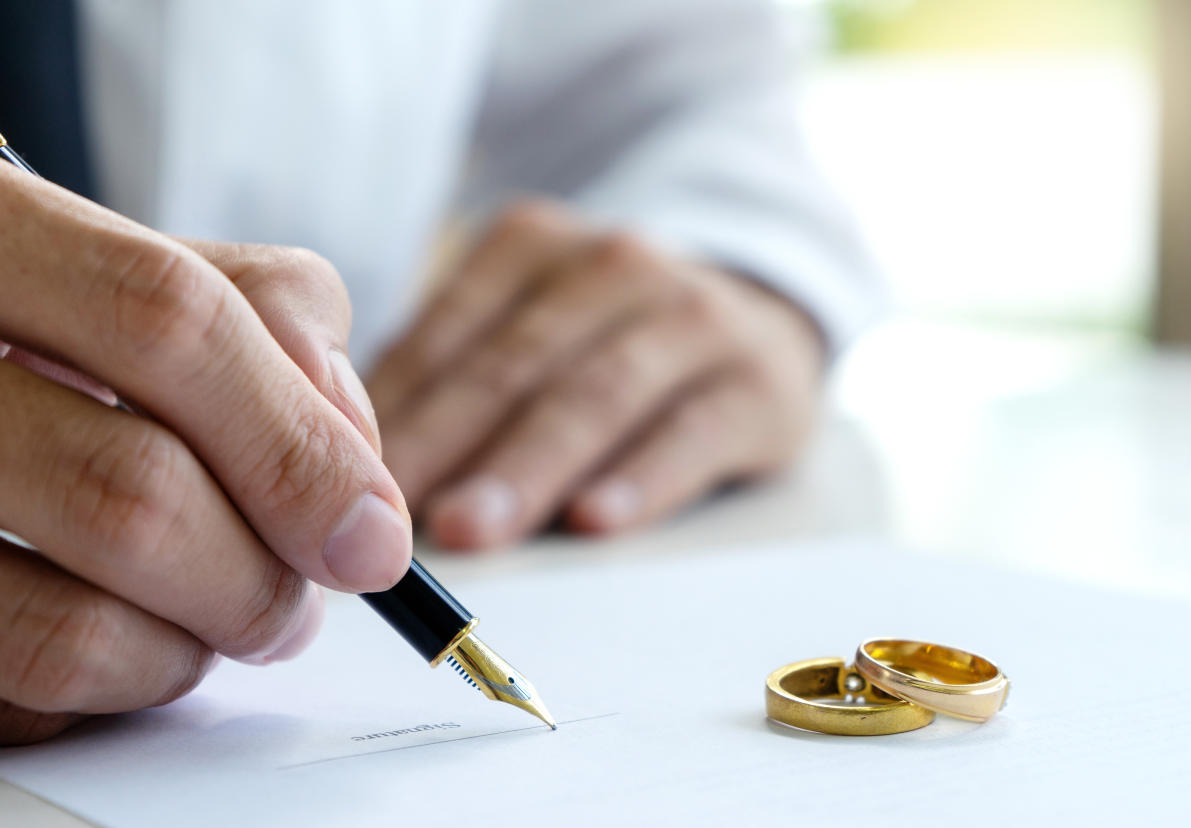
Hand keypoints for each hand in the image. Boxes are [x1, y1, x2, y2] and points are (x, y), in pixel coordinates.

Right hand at [0, 167, 412, 744]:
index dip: (295, 443)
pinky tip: (134, 634)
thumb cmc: (72, 323)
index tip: (376, 538)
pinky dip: (123, 682)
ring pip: (79, 621)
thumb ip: (279, 328)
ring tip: (219, 617)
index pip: (169, 322)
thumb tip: (355, 483)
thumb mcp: (167, 274)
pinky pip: (34, 683)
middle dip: (261, 579)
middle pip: (136, 494)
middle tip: (299, 604)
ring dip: (198, 645)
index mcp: (3, 234)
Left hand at [368, 200, 823, 549]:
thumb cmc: (610, 339)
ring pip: (597, 395)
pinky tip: (596, 521)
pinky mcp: (760, 382)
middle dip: (448, 444)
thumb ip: (454, 379)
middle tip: (390, 518)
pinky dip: (642, 478)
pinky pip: (694, 431)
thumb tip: (359, 470)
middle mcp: (615, 265)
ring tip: (472, 529)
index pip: (448, 334)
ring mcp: (694, 316)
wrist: (759, 315)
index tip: (342, 485)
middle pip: (515, 365)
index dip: (396, 414)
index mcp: (534, 247)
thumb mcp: (530, 326)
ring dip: (528, 467)